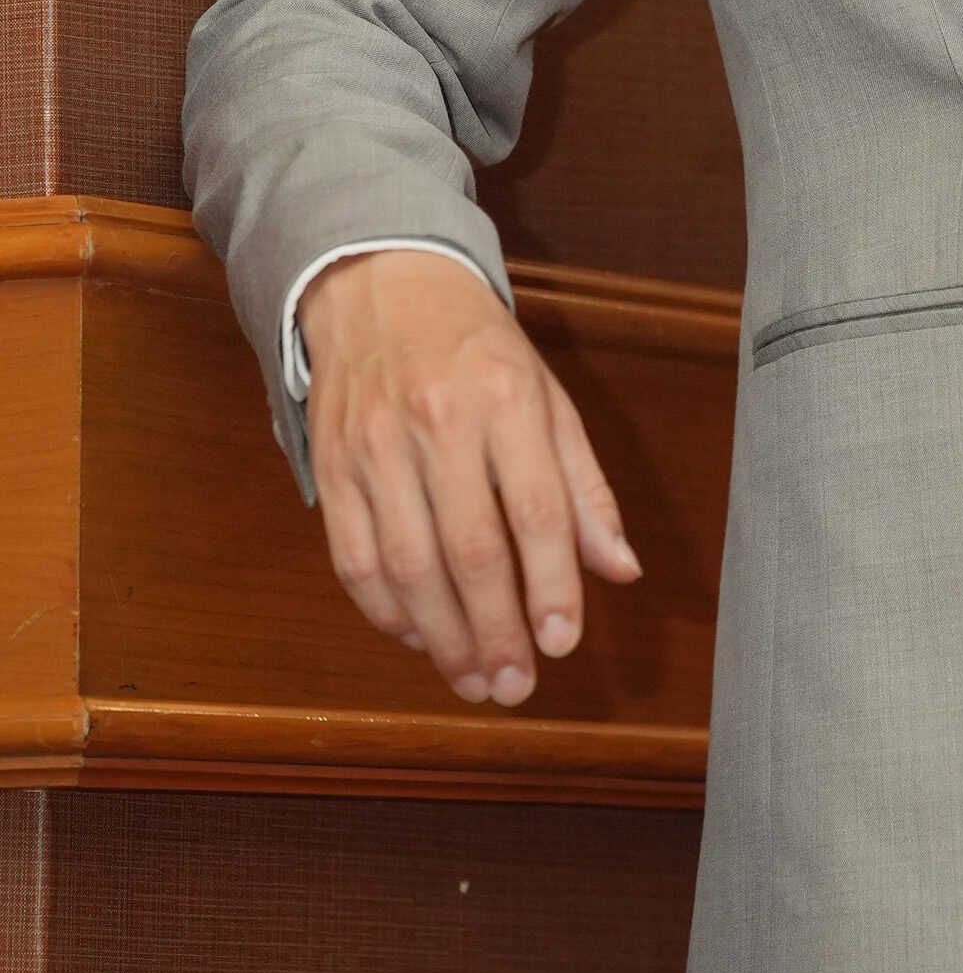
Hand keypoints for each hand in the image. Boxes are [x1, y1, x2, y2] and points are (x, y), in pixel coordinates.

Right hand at [297, 250, 640, 708]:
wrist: (380, 286)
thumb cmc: (477, 351)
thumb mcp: (548, 398)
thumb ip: (585, 488)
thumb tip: (621, 569)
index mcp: (506, 400)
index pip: (534, 510)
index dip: (550, 586)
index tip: (562, 642)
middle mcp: (437, 423)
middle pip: (468, 551)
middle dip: (495, 632)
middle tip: (517, 686)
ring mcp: (375, 446)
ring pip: (406, 567)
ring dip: (442, 639)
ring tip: (475, 681)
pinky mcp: (331, 466)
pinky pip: (353, 559)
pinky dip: (386, 612)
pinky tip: (420, 639)